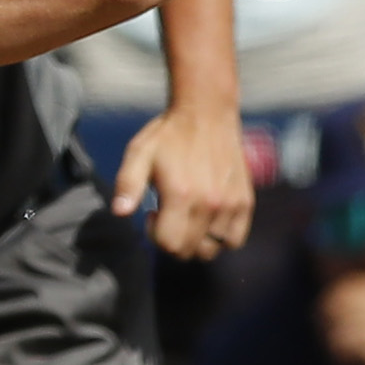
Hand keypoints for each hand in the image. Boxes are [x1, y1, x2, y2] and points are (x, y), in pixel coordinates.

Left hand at [112, 103, 254, 260]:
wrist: (207, 113)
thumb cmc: (169, 135)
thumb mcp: (139, 153)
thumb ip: (127, 184)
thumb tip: (119, 212)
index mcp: (180, 194)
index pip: (169, 244)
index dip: (155, 235)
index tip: (153, 214)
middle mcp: (208, 203)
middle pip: (188, 251)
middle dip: (173, 241)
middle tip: (169, 215)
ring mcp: (230, 204)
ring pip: (212, 249)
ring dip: (196, 241)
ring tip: (189, 217)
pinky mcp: (245, 201)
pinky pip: (234, 240)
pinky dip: (221, 239)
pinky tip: (209, 220)